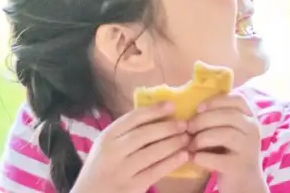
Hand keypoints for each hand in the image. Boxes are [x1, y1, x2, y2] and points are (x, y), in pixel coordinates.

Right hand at [71, 103, 188, 192]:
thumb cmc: (102, 167)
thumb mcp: (108, 145)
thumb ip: (127, 132)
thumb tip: (160, 115)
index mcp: (107, 136)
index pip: (133, 118)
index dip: (154, 111)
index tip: (172, 105)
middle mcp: (112, 152)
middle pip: (144, 135)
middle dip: (167, 127)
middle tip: (185, 124)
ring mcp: (121, 171)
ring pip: (151, 153)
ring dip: (172, 144)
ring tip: (187, 138)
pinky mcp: (130, 187)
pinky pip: (154, 171)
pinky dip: (171, 162)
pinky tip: (183, 156)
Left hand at [188, 93, 266, 192]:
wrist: (245, 183)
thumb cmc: (231, 153)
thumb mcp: (230, 132)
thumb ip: (218, 119)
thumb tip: (193, 110)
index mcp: (250, 118)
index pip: (238, 100)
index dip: (217, 101)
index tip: (199, 107)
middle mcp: (253, 130)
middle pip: (229, 116)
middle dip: (204, 119)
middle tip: (188, 127)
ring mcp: (248, 149)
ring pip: (226, 134)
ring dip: (203, 137)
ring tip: (190, 144)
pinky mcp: (239, 167)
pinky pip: (218, 158)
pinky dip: (203, 157)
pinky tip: (194, 158)